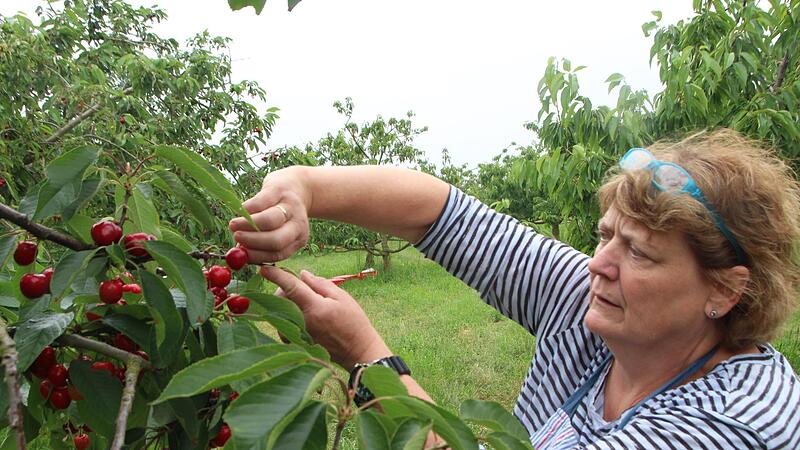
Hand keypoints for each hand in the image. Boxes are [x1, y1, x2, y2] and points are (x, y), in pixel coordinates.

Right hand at [229, 167, 310, 262]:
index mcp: (298, 239)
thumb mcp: (278, 231)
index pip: (278, 253)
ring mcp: (290, 206)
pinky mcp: (279, 190)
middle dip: (253, 241)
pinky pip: (261, 202)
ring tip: (233, 226)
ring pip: (269, 221)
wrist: (296, 185)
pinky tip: (240, 211)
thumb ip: (261, 245)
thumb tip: (238, 256)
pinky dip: (247, 209)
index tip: (241, 255)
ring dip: (247, 225)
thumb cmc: (280, 215)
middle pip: (276, 240)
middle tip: (236, 238)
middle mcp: (298, 225)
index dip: (257, 255)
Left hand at [260, 266, 391, 369]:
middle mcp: (302, 322)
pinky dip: (289, 315)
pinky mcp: (295, 342)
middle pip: (282, 298)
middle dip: (286, 288)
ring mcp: (297, 334)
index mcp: (315, 308)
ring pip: (281, 310)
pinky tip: (304, 316)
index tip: (264, 268)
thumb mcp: (342, 298)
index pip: (291, 287)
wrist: (357, 351)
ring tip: (307, 304)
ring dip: (287, 302)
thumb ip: (320, 284)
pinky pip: (283, 323)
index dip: (277, 275)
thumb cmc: (353, 322)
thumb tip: (302, 274)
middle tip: (302, 287)